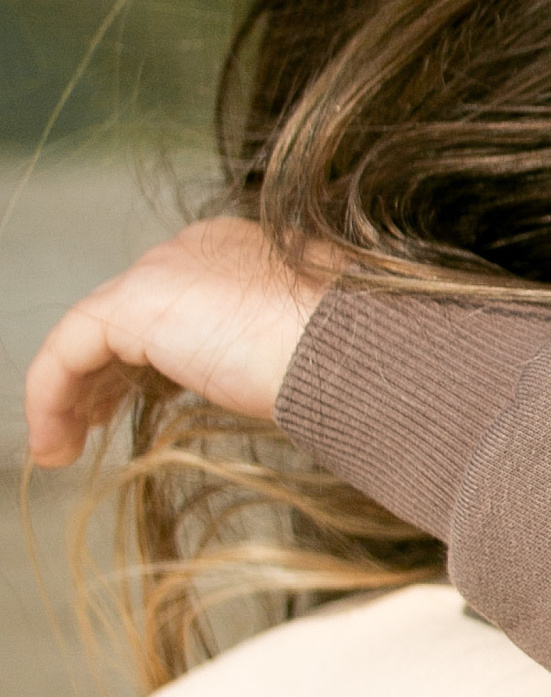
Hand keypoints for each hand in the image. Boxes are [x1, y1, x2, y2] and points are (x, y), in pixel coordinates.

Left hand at [22, 219, 324, 465]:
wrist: (352, 349)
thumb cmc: (348, 360)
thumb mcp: (297, 351)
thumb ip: (256, 352)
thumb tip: (249, 383)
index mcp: (235, 253)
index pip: (164, 302)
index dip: (136, 356)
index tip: (126, 402)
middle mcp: (192, 250)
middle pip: (121, 313)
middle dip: (98, 374)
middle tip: (87, 424)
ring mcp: (162, 271)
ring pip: (88, 332)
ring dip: (67, 393)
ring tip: (58, 446)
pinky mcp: (135, 303)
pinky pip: (68, 349)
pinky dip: (51, 395)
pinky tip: (55, 441)